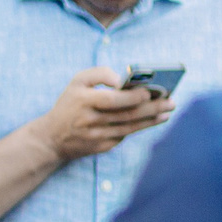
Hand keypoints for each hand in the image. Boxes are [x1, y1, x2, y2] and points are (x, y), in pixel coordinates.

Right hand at [36, 67, 176, 162]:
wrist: (51, 138)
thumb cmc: (69, 104)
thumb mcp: (76, 82)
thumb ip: (100, 73)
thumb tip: (123, 79)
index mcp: (83, 101)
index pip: (112, 100)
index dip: (132, 96)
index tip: (150, 90)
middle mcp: (89, 120)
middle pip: (127, 115)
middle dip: (152, 108)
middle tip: (171, 101)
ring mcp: (96, 136)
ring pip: (130, 127)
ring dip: (151, 119)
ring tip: (167, 110)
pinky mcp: (101, 147)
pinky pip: (124, 136)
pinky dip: (140, 128)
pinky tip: (153, 120)